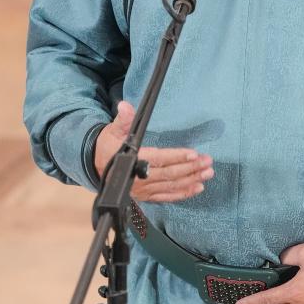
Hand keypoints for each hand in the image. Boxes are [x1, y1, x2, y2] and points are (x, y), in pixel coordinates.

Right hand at [94, 101, 213, 202]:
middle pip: (169, 174)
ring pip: (171, 186)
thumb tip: (125, 106)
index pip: (158, 159)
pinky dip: (183, 193)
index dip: (176, 157)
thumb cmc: (108, 146)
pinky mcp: (146, 196)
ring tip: (208, 173)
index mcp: (132, 160)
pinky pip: (167, 197)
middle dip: (190, 168)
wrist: (95, 166)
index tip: (193, 153)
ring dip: (191, 180)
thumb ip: (123, 119)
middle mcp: (139, 178)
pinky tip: (197, 188)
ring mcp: (143, 190)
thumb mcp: (112, 130)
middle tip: (207, 162)